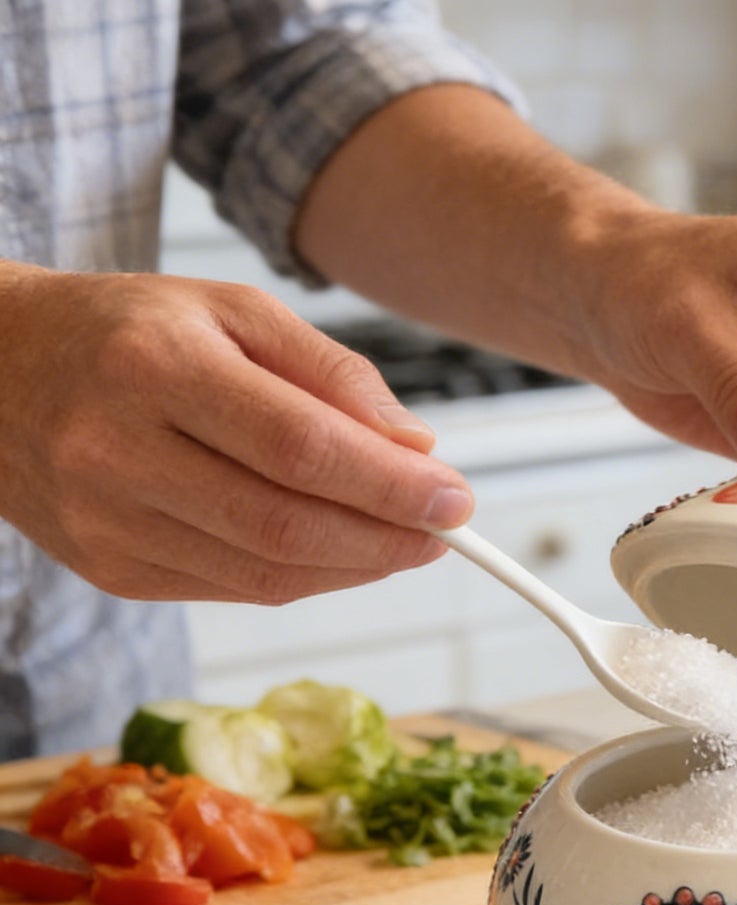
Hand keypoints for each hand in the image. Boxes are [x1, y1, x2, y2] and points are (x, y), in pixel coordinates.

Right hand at [0, 265, 473, 602]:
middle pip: (288, 524)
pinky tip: (340, 552)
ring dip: (357, 567)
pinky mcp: (110, 569)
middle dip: (387, 539)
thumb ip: (331, 373)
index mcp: (154, 366)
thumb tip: (416, 448)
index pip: (300, 447)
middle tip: (446, 532)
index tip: (456, 499)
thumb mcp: (231, 309)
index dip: (390, 486)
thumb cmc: (128, 331)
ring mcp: (107, 522)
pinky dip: (306, 577)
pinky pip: (236, 589)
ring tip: (404, 542)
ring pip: (266, 573)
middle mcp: (118, 450)